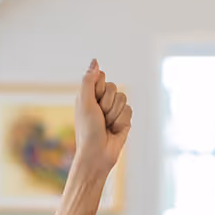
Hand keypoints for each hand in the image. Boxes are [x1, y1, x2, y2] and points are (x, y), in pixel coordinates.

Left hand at [71, 60, 131, 183]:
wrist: (98, 154)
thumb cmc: (87, 130)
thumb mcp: (85, 102)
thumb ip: (88, 81)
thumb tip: (95, 60)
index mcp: (89, 95)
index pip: (101, 76)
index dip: (99, 88)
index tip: (93, 101)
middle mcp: (101, 100)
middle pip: (114, 87)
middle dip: (107, 103)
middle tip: (99, 117)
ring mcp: (113, 110)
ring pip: (123, 98)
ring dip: (114, 114)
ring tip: (106, 125)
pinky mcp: (124, 119)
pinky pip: (129, 110)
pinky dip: (121, 121)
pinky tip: (114, 130)